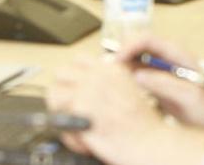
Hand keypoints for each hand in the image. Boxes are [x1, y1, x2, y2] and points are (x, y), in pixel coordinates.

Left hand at [48, 53, 172, 163]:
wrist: (150, 141)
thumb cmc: (142, 123)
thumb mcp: (128, 90)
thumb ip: (106, 83)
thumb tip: (84, 87)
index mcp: (110, 68)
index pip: (78, 61)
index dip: (74, 78)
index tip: (75, 91)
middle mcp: (97, 75)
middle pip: (60, 74)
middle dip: (62, 91)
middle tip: (70, 110)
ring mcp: (86, 90)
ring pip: (54, 95)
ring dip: (61, 113)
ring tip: (76, 129)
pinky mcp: (79, 109)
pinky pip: (59, 121)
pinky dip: (68, 134)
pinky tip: (83, 142)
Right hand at [116, 35, 203, 128]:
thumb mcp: (188, 96)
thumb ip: (164, 84)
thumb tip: (138, 76)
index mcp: (176, 52)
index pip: (146, 39)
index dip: (128, 46)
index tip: (116, 61)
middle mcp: (165, 55)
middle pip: (135, 43)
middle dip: (120, 54)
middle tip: (108, 73)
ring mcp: (159, 65)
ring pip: (132, 56)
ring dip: (120, 65)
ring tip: (111, 82)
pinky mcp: (154, 77)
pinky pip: (134, 70)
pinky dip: (124, 76)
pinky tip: (121, 89)